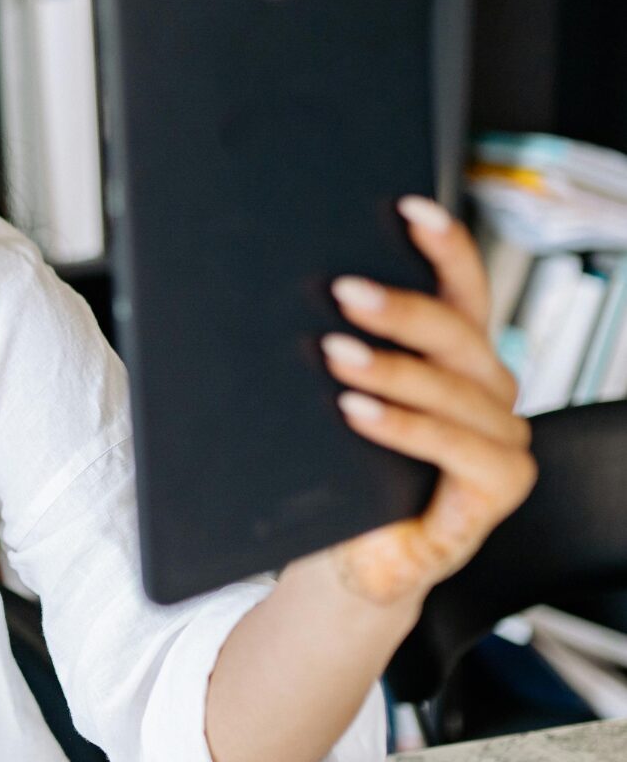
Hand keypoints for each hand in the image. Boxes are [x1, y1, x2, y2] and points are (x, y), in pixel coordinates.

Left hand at [315, 194, 537, 609]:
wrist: (348, 554)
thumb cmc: (340, 470)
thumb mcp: (329, 397)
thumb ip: (328, 347)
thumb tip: (259, 289)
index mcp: (455, 354)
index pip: (460, 285)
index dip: (442, 244)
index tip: (407, 207)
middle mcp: (488, 388)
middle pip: (457, 332)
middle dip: (399, 308)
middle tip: (342, 291)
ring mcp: (501, 437)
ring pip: (455, 389)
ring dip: (392, 369)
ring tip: (335, 354)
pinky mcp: (499, 487)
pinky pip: (459, 448)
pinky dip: (406, 428)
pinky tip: (358, 412)